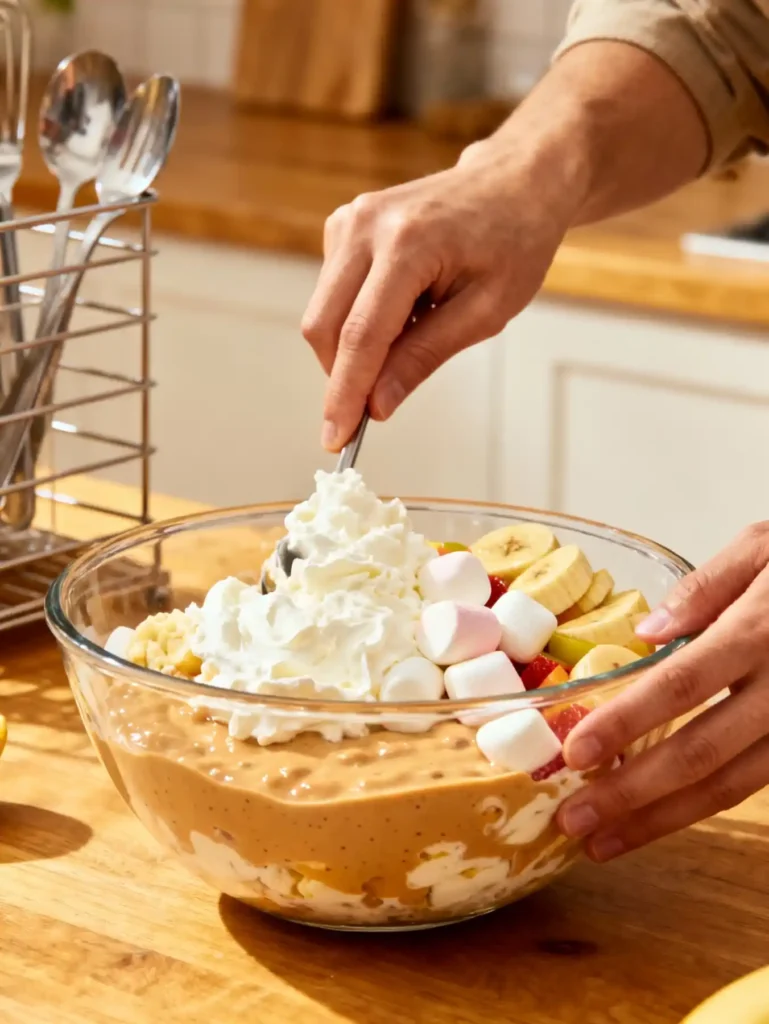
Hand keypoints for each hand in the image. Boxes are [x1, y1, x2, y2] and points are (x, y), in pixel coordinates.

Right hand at [301, 142, 577, 450]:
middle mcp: (366, 225)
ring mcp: (349, 220)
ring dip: (356, 346)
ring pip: (323, 313)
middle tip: (376, 406)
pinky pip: (333, 294)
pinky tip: (404, 308)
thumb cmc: (514, 241)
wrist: (515, 183)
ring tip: (418, 328)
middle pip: (324, 326)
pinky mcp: (342, 226)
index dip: (344, 394)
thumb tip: (377, 404)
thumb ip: (424, 356)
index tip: (335, 438)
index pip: (361, 336)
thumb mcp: (486, 311)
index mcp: (408, 243)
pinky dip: (358, 320)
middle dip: (342, 377)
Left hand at [557, 523, 768, 860]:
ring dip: (662, 819)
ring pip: (730, 785)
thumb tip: (648, 631)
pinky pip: (754, 783)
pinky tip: (657, 818)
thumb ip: (707, 586)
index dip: (628, 723)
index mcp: (762, 630)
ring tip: (604, 841)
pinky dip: (700, 807)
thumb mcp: (766, 546)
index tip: (575, 751)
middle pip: (701, 752)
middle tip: (573, 819)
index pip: (683, 684)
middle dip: (632, 793)